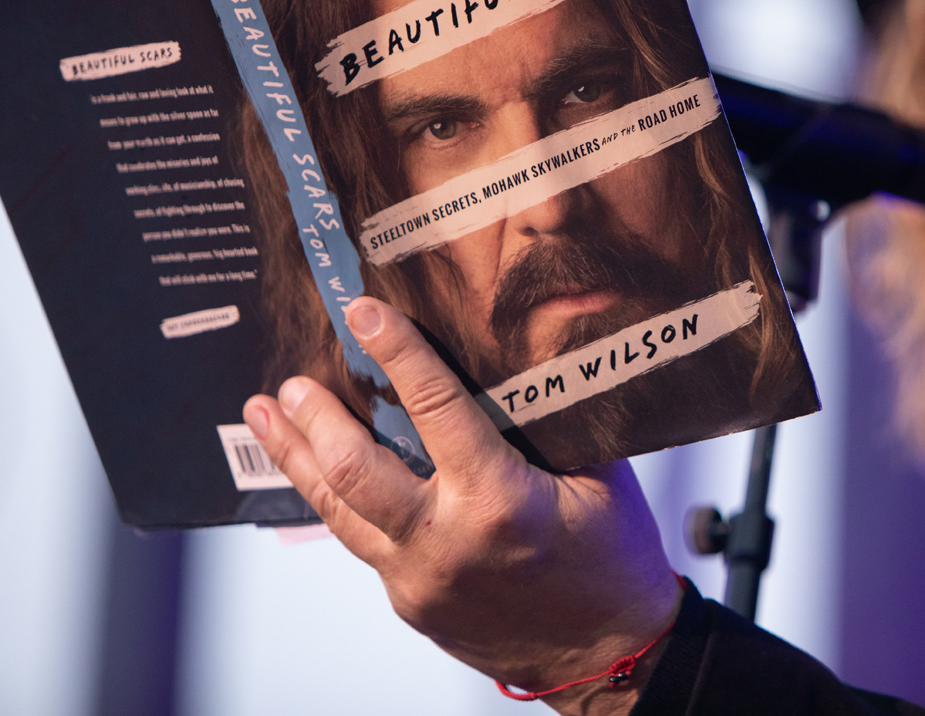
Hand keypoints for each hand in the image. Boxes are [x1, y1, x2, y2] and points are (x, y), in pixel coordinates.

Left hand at [243, 296, 681, 714]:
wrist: (605, 655)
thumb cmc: (612, 564)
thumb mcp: (601, 478)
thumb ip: (554, 423)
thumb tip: (522, 360)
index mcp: (499, 501)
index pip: (434, 408)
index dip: (397, 353)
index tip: (364, 313)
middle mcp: (445, 541)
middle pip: (354, 469)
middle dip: (315, 418)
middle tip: (295, 381)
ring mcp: (419, 579)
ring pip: (338, 512)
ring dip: (298, 459)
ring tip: (268, 416)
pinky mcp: (409, 601)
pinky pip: (363, 542)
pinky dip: (339, 502)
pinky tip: (321, 475)